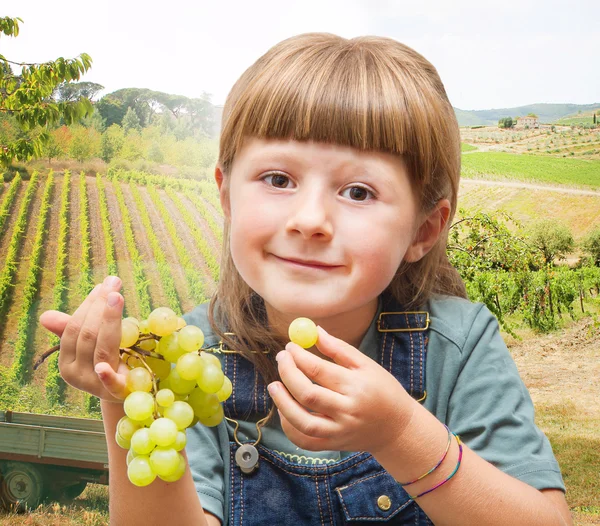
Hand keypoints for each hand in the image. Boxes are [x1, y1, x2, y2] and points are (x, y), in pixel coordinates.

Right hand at [39, 275, 129, 402]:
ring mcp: (96, 384)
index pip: (74, 329)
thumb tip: (45, 316)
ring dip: (109, 319)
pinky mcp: (116, 392)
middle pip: (88, 335)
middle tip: (113, 283)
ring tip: (117, 296)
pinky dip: (107, 375)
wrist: (127, 393)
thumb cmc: (107, 362)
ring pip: (101, 348)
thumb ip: (73, 329)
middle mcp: (76, 374)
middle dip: (100, 306)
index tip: (102, 286)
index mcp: (67, 362)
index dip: (88, 306)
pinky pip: (110, 383)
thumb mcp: (91, 344)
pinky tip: (104, 367)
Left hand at [267, 326, 416, 454]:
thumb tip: (315, 330)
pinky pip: (305, 440)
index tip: (289, 346)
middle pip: (307, 394)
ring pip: (302, 422)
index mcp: (357, 387)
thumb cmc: (382, 390)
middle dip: (288, 374)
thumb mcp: (367, 365)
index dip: (299, 356)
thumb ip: (339, 349)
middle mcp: (347, 411)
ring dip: (282, 403)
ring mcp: (340, 432)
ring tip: (274, 385)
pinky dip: (290, 426)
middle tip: (280, 359)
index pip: (319, 370)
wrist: (397, 429)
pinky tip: (285, 409)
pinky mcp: (334, 445)